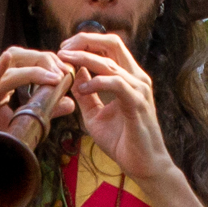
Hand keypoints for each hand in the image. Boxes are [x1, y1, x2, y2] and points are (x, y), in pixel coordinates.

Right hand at [0, 47, 72, 179]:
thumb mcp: (22, 125)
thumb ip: (44, 112)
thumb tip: (69, 102)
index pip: (23, 61)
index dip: (46, 60)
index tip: (66, 70)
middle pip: (17, 58)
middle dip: (44, 60)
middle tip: (64, 71)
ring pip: (8, 69)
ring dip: (34, 69)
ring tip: (55, 76)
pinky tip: (7, 59)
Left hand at [60, 30, 173, 192]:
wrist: (144, 165)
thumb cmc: (122, 141)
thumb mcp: (95, 114)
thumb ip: (85, 95)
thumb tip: (72, 76)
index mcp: (128, 77)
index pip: (109, 46)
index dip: (86, 42)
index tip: (63, 50)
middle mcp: (136, 78)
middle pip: (112, 42)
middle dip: (84, 41)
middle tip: (62, 48)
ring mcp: (139, 89)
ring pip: (109, 62)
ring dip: (84, 59)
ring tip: (64, 61)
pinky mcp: (137, 103)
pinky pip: (115, 84)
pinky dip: (96, 82)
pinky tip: (81, 87)